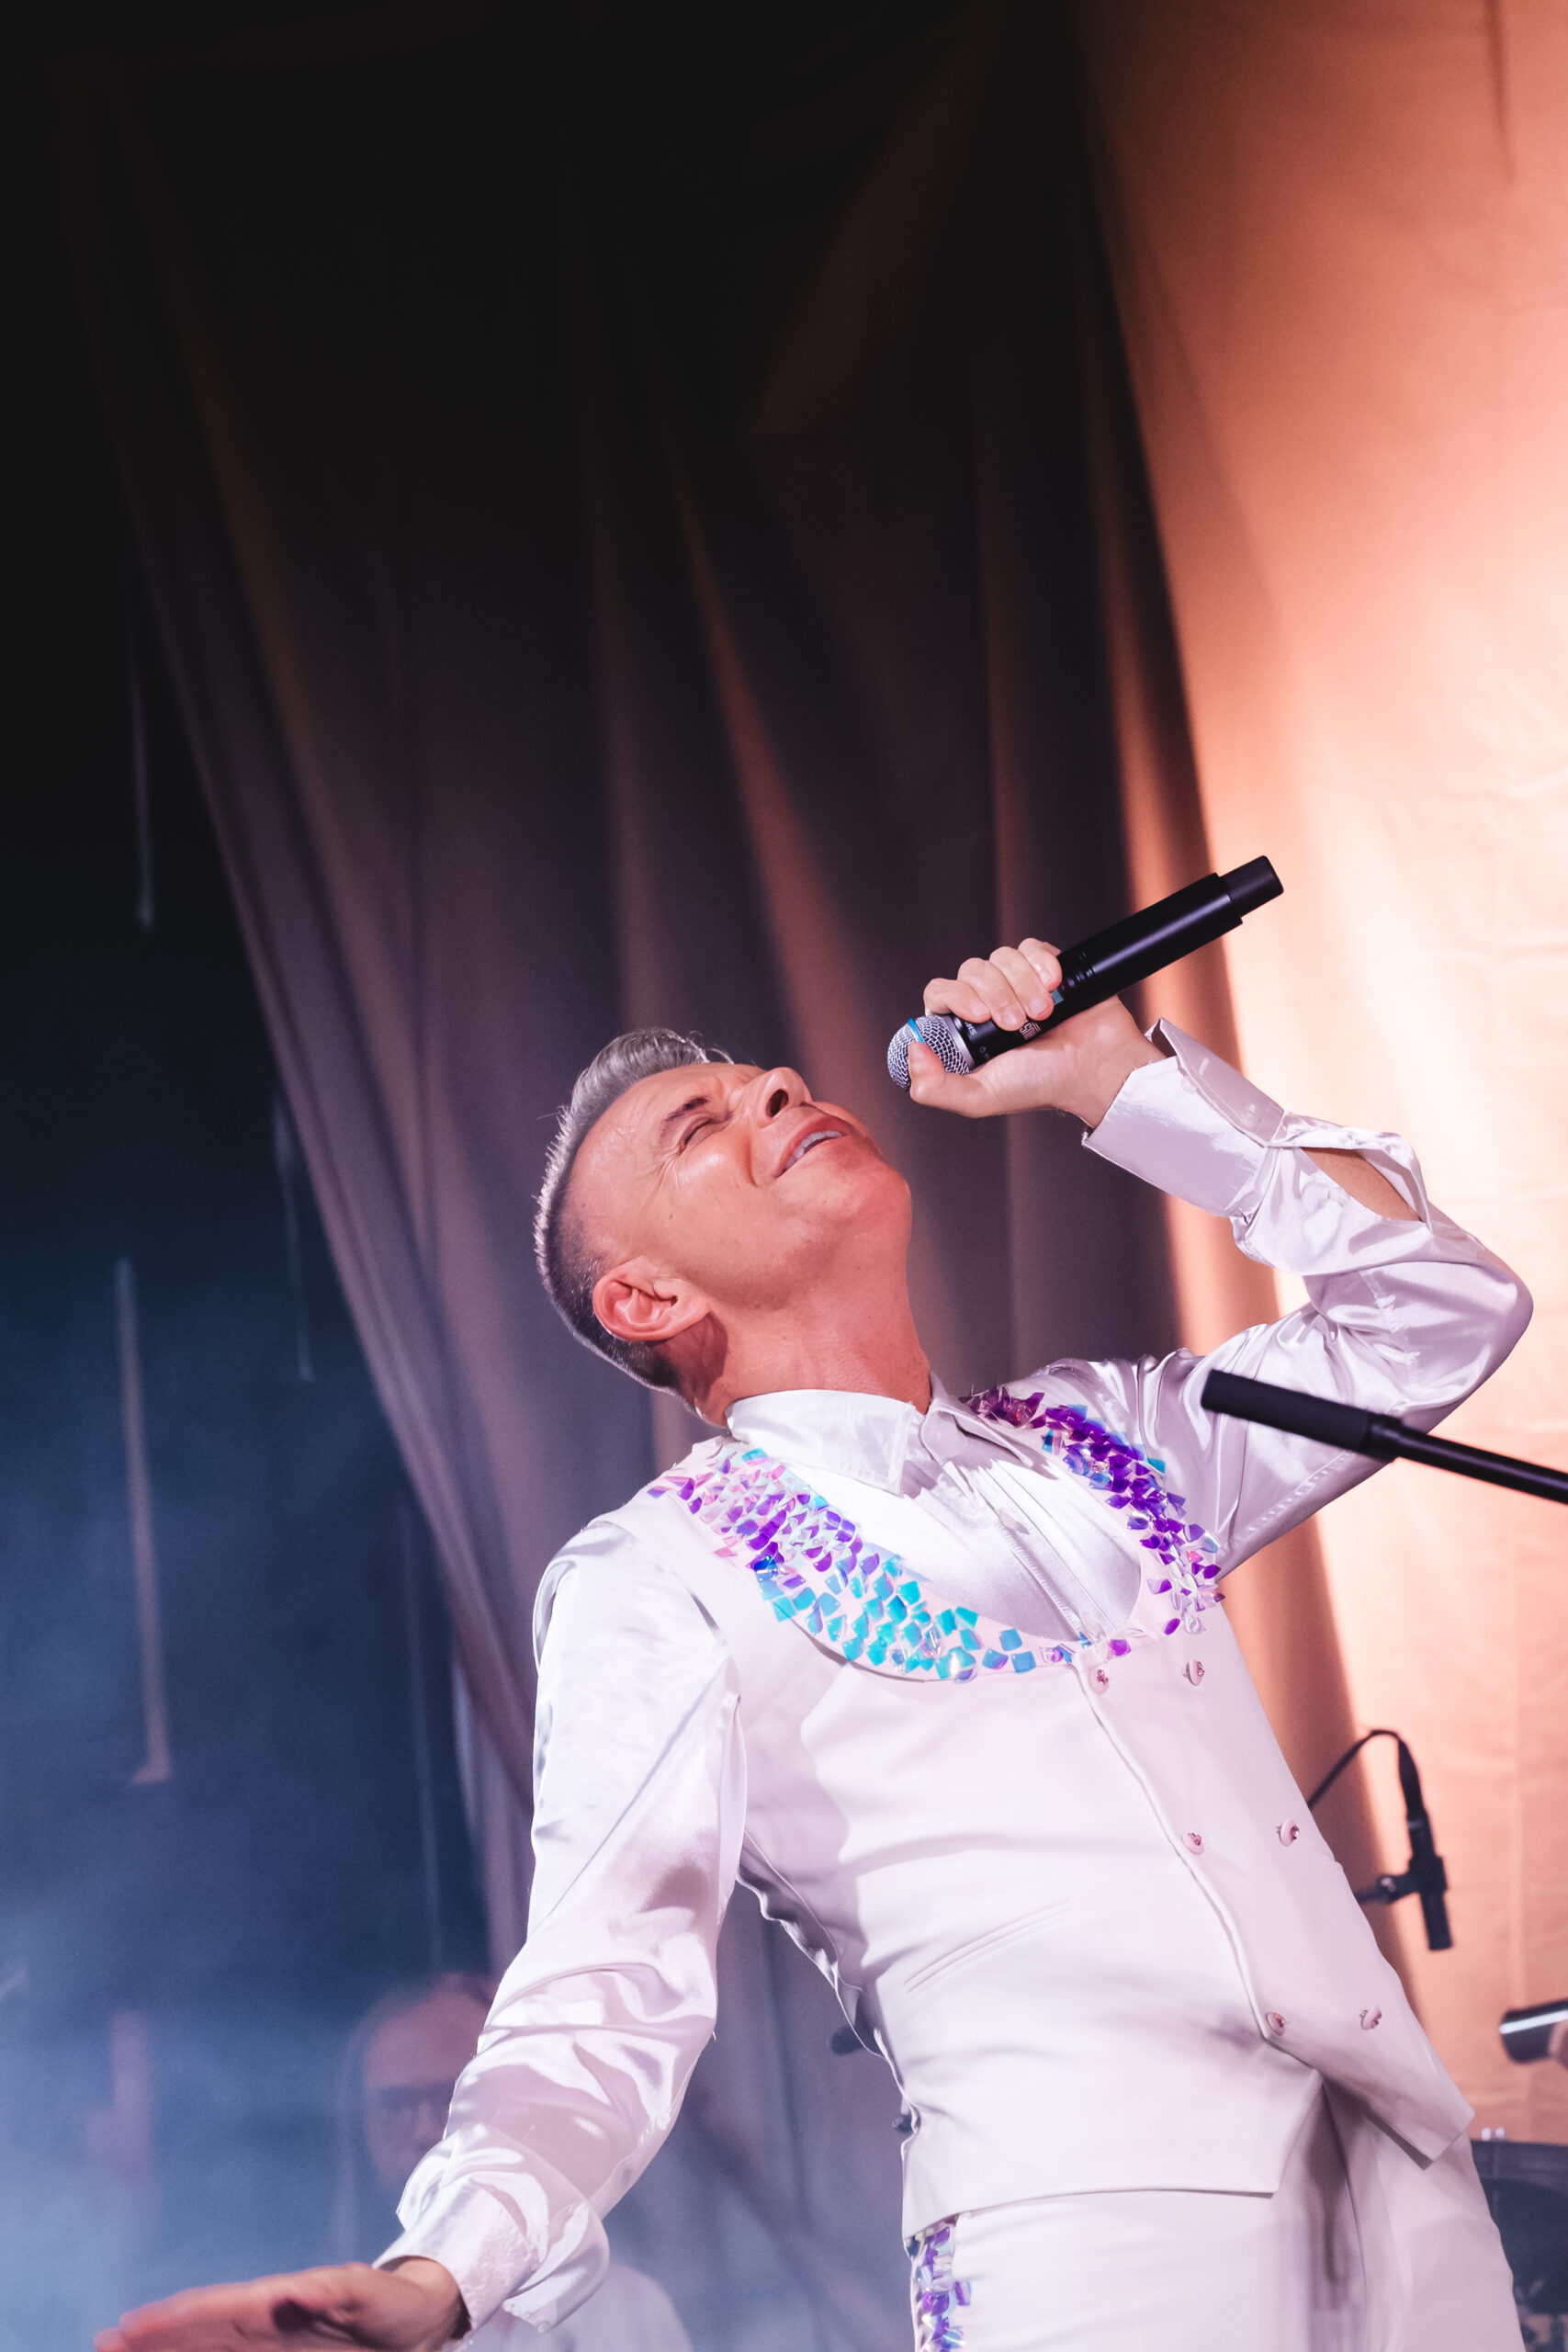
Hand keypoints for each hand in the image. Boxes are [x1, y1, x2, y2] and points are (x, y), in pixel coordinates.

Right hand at [95, 2258, 466, 2351]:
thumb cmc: (394, 2304)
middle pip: (198, 2328)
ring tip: (119, 2351)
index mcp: (279, 2303)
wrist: (417, 2320)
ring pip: (204, 2347)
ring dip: (165, 2351)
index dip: (174, 2318)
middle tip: (103, 2343)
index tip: (133, 2326)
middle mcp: (264, 2321)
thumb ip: (335, 2293)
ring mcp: (267, 2343)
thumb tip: (291, 2292)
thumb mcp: (370, 2296)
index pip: (217, 2309)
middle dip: (153, 2337)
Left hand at [907, 938, 1162, 1125]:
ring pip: (1001, 957)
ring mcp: (1016, 983)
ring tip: (1043, 1014)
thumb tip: (912, 1051)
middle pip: (971, 971)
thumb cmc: (1042, 1084)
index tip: (979, 1015)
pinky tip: (1055, 986)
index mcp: (966, 1030)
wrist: (1096, 1068)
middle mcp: (988, 1003)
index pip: (941, 993)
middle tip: (1017, 1023)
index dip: (956, 997)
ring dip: (1023, 985)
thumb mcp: (981, 1097)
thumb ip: (936, 1088)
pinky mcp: (1044, 967)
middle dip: (995, 995)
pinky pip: (1029, 947)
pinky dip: (1042, 964)